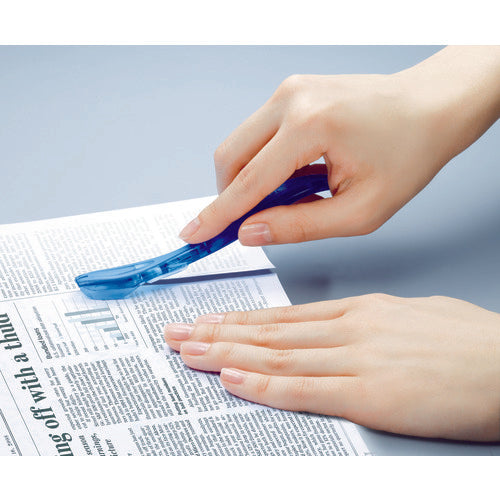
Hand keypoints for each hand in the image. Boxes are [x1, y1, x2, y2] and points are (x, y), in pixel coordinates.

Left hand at [164, 294, 499, 440]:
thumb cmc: (467, 342)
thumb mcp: (411, 316)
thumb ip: (370, 322)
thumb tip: (343, 327)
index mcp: (359, 312)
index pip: (284, 317)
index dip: (240, 319)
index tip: (209, 320)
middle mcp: (348, 331)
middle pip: (269, 332)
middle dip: (217, 332)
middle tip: (178, 332)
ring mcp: (356, 360)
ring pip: (275, 355)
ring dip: (226, 353)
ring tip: (188, 351)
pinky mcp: (370, 394)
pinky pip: (304, 388)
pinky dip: (263, 384)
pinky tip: (232, 378)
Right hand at [179, 46, 499, 245]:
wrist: (431, 107)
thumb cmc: (408, 155)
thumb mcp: (360, 211)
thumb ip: (299, 226)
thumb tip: (250, 232)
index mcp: (311, 126)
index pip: (249, 182)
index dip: (217, 215)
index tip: (192, 235)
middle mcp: (292, 99)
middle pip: (230, 157)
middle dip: (230, 197)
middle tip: (248, 225)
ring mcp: (289, 90)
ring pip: (240, 144)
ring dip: (249, 180)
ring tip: (288, 199)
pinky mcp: (291, 92)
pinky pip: (258, 134)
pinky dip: (263, 163)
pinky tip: (294, 177)